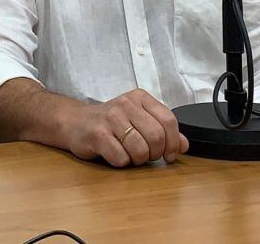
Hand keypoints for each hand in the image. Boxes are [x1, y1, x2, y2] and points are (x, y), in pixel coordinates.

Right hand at [63, 88, 189, 166]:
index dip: (173, 142)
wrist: (75, 122)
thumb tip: (184, 145)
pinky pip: (121, 158)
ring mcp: (111, 119)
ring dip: (139, 160)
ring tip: (131, 155)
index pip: (169, 120)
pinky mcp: (97, 135)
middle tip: (147, 156)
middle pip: (156, 136)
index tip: (170, 154)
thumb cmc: (110, 122)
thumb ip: (163, 130)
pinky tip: (116, 155)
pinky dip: (122, 162)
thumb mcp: (139, 119)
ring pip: (140, 149)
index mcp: (140, 98)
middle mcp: (126, 104)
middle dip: (155, 153)